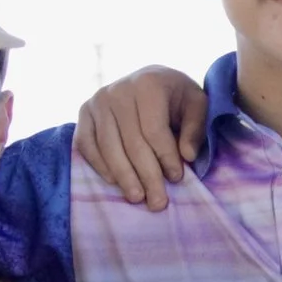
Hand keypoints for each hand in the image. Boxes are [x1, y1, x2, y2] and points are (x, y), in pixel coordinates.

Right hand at [76, 66, 209, 209]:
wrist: (150, 78)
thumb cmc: (176, 96)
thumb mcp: (197, 104)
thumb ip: (195, 128)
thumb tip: (187, 156)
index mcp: (148, 84)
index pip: (154, 130)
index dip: (166, 157)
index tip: (177, 178)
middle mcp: (118, 90)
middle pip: (132, 143)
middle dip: (147, 176)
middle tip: (157, 202)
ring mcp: (97, 101)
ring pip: (109, 147)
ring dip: (124, 177)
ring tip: (137, 198)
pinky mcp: (84, 111)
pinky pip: (86, 143)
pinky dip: (99, 165)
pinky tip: (114, 182)